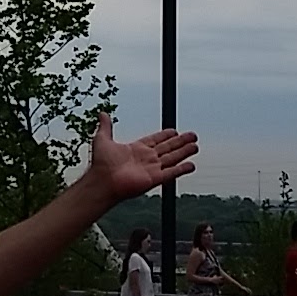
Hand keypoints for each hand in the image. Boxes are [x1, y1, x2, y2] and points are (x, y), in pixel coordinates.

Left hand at [76, 112, 195, 203]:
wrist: (102, 181)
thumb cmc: (101, 164)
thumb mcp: (102, 139)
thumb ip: (106, 126)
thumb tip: (102, 114)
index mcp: (136, 149)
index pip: (155, 140)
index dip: (165, 136)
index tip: (175, 131)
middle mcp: (146, 159)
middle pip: (168, 148)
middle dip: (180, 142)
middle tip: (193, 136)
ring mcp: (151, 169)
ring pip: (172, 158)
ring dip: (184, 152)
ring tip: (195, 146)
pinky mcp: (155, 179)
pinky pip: (172, 173)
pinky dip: (182, 169)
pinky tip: (191, 165)